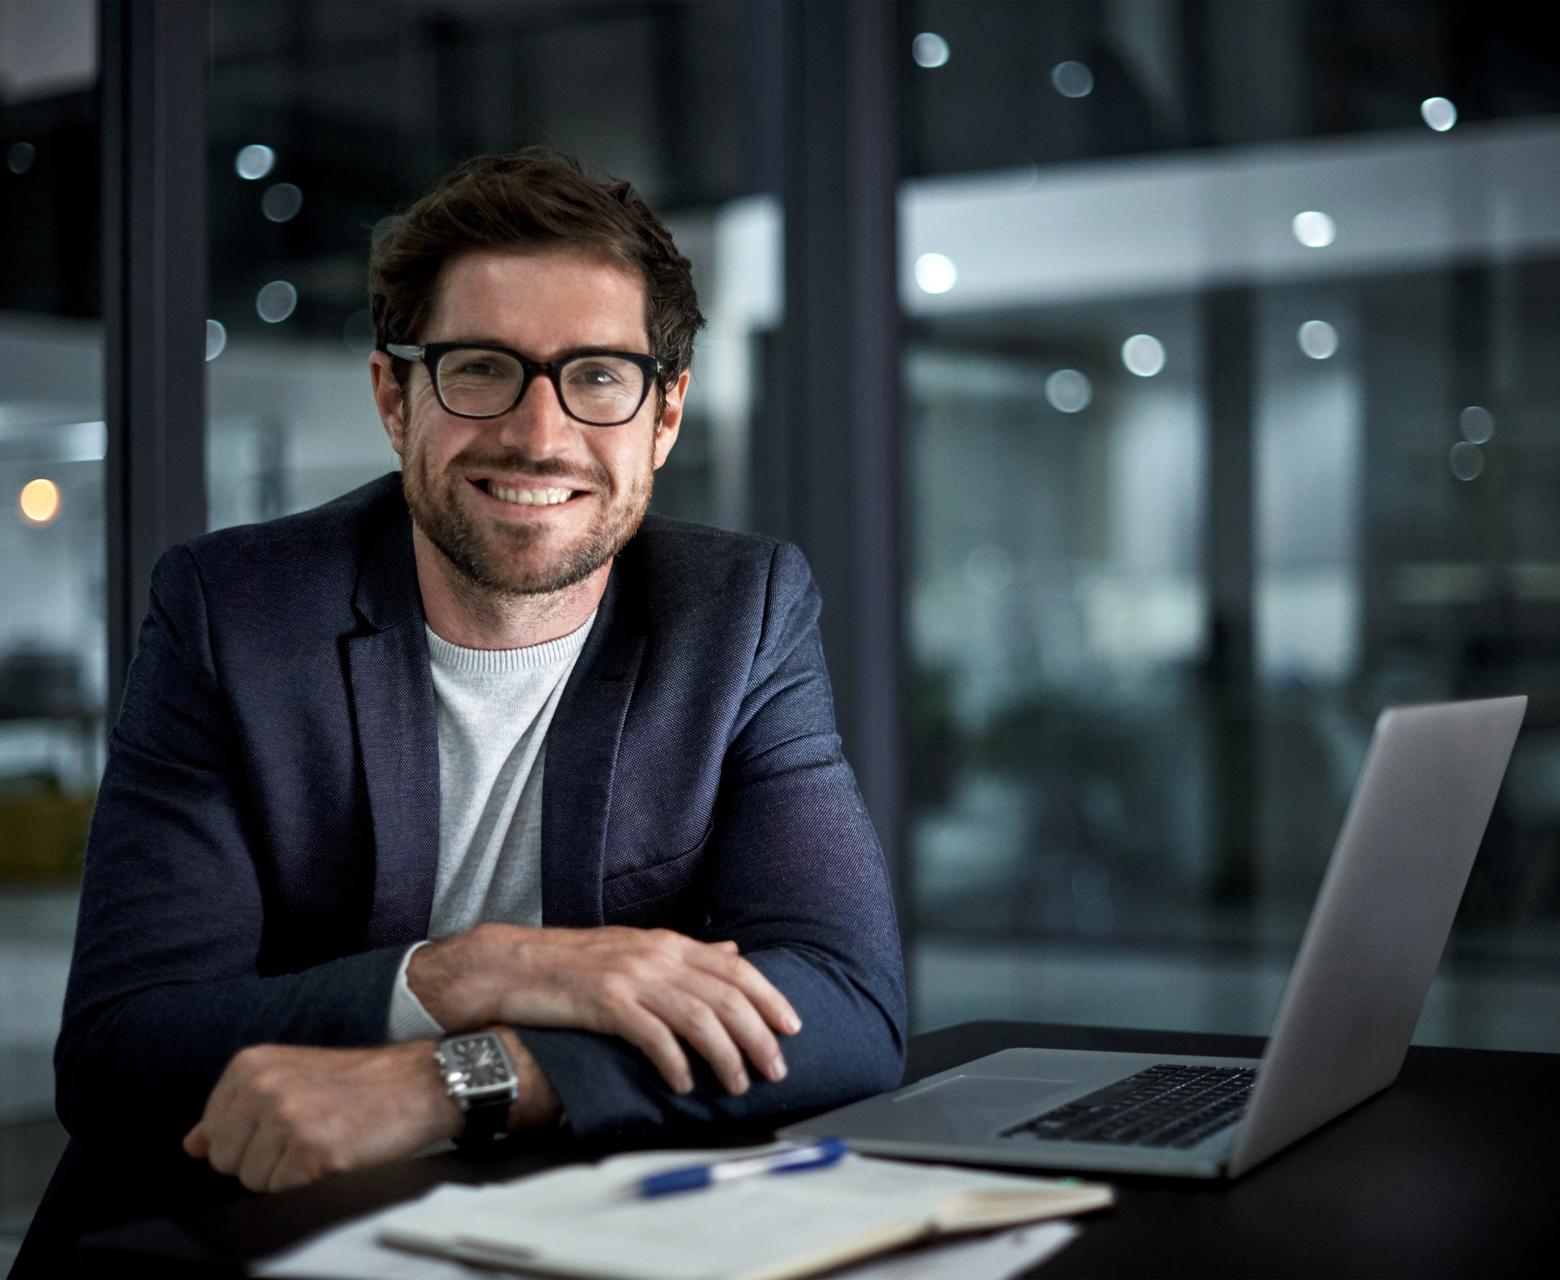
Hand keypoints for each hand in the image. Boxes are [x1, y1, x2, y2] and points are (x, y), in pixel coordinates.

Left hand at [182, 1034, 555, 1191]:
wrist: (420, 1083)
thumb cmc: (359, 1083)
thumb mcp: (291, 1077)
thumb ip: (236, 1110)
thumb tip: (194, 1144)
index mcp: (251, 1064)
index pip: (212, 1133)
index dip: (249, 1139)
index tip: (288, 1121)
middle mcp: (263, 1087)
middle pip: (227, 1160)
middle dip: (263, 1159)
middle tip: (310, 1131)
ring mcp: (287, 1118)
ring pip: (253, 1180)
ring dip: (287, 1172)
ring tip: (325, 1140)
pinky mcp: (312, 1150)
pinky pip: (283, 1190)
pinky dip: (308, 1180)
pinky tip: (337, 1151)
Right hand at [409, 925, 801, 1096]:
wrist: (513, 964)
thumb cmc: (576, 963)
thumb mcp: (639, 948)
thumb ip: (688, 954)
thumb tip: (734, 953)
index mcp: (668, 943)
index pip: (735, 967)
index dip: (769, 996)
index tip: (792, 1027)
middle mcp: (656, 955)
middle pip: (724, 995)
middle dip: (757, 1035)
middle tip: (776, 1068)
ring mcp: (630, 977)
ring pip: (696, 1016)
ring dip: (724, 1055)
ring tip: (738, 1084)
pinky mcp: (603, 1002)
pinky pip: (650, 1034)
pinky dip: (674, 1061)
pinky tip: (685, 1083)